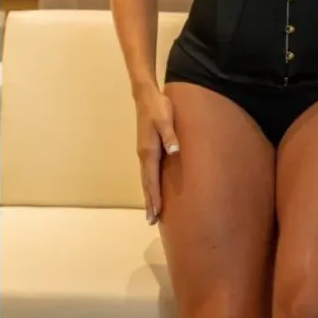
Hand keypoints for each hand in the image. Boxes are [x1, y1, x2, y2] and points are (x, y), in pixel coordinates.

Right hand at [135, 89, 179, 224]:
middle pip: (146, 183)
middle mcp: (144, 154)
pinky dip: (149, 184)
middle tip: (151, 221)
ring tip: (152, 211)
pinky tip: (152, 188)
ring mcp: (143, 152)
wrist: (146, 96)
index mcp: (149, 151)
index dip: (154, 197)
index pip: (151, 179)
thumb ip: (170, 135)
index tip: (155, 213)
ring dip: (148, 195)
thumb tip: (174, 151)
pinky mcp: (146, 148)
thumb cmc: (158, 107)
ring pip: (146, 178)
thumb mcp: (165, 119)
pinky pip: (148, 171)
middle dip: (149, 202)